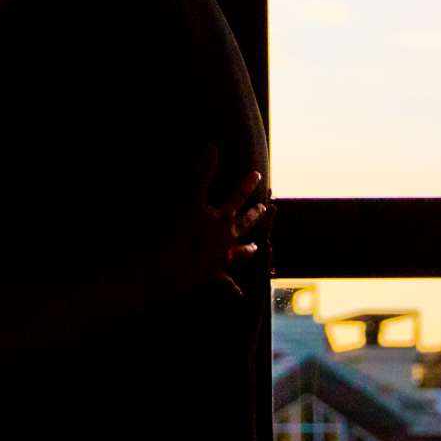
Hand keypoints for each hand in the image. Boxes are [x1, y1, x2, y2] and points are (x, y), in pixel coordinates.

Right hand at [176, 151, 269, 299]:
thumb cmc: (181, 231)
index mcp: (223, 218)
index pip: (237, 197)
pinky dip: (232, 289)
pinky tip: (240, 295)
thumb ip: (202, 172)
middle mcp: (227, 238)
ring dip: (248, 250)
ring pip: (240, 252)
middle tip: (266, 208)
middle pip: (244, 224)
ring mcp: (222, 258)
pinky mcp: (213, 276)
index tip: (258, 175)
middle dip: (254, 215)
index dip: (247, 185)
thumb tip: (212, 145)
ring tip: (257, 248)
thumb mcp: (190, 197)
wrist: (174, 266)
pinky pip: (226, 284)